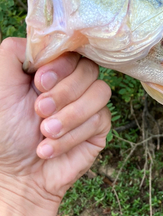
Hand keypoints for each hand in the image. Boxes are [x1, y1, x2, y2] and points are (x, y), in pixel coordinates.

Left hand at [0, 37, 111, 215]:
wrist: (16, 175)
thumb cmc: (4, 130)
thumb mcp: (0, 85)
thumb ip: (13, 53)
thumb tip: (40, 40)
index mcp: (51, 70)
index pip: (72, 50)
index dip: (60, 65)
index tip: (38, 82)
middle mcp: (73, 83)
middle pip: (89, 70)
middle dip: (64, 92)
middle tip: (39, 111)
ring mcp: (89, 104)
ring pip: (100, 93)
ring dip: (69, 116)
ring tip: (44, 132)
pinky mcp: (99, 127)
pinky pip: (100, 119)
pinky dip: (71, 136)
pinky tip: (50, 148)